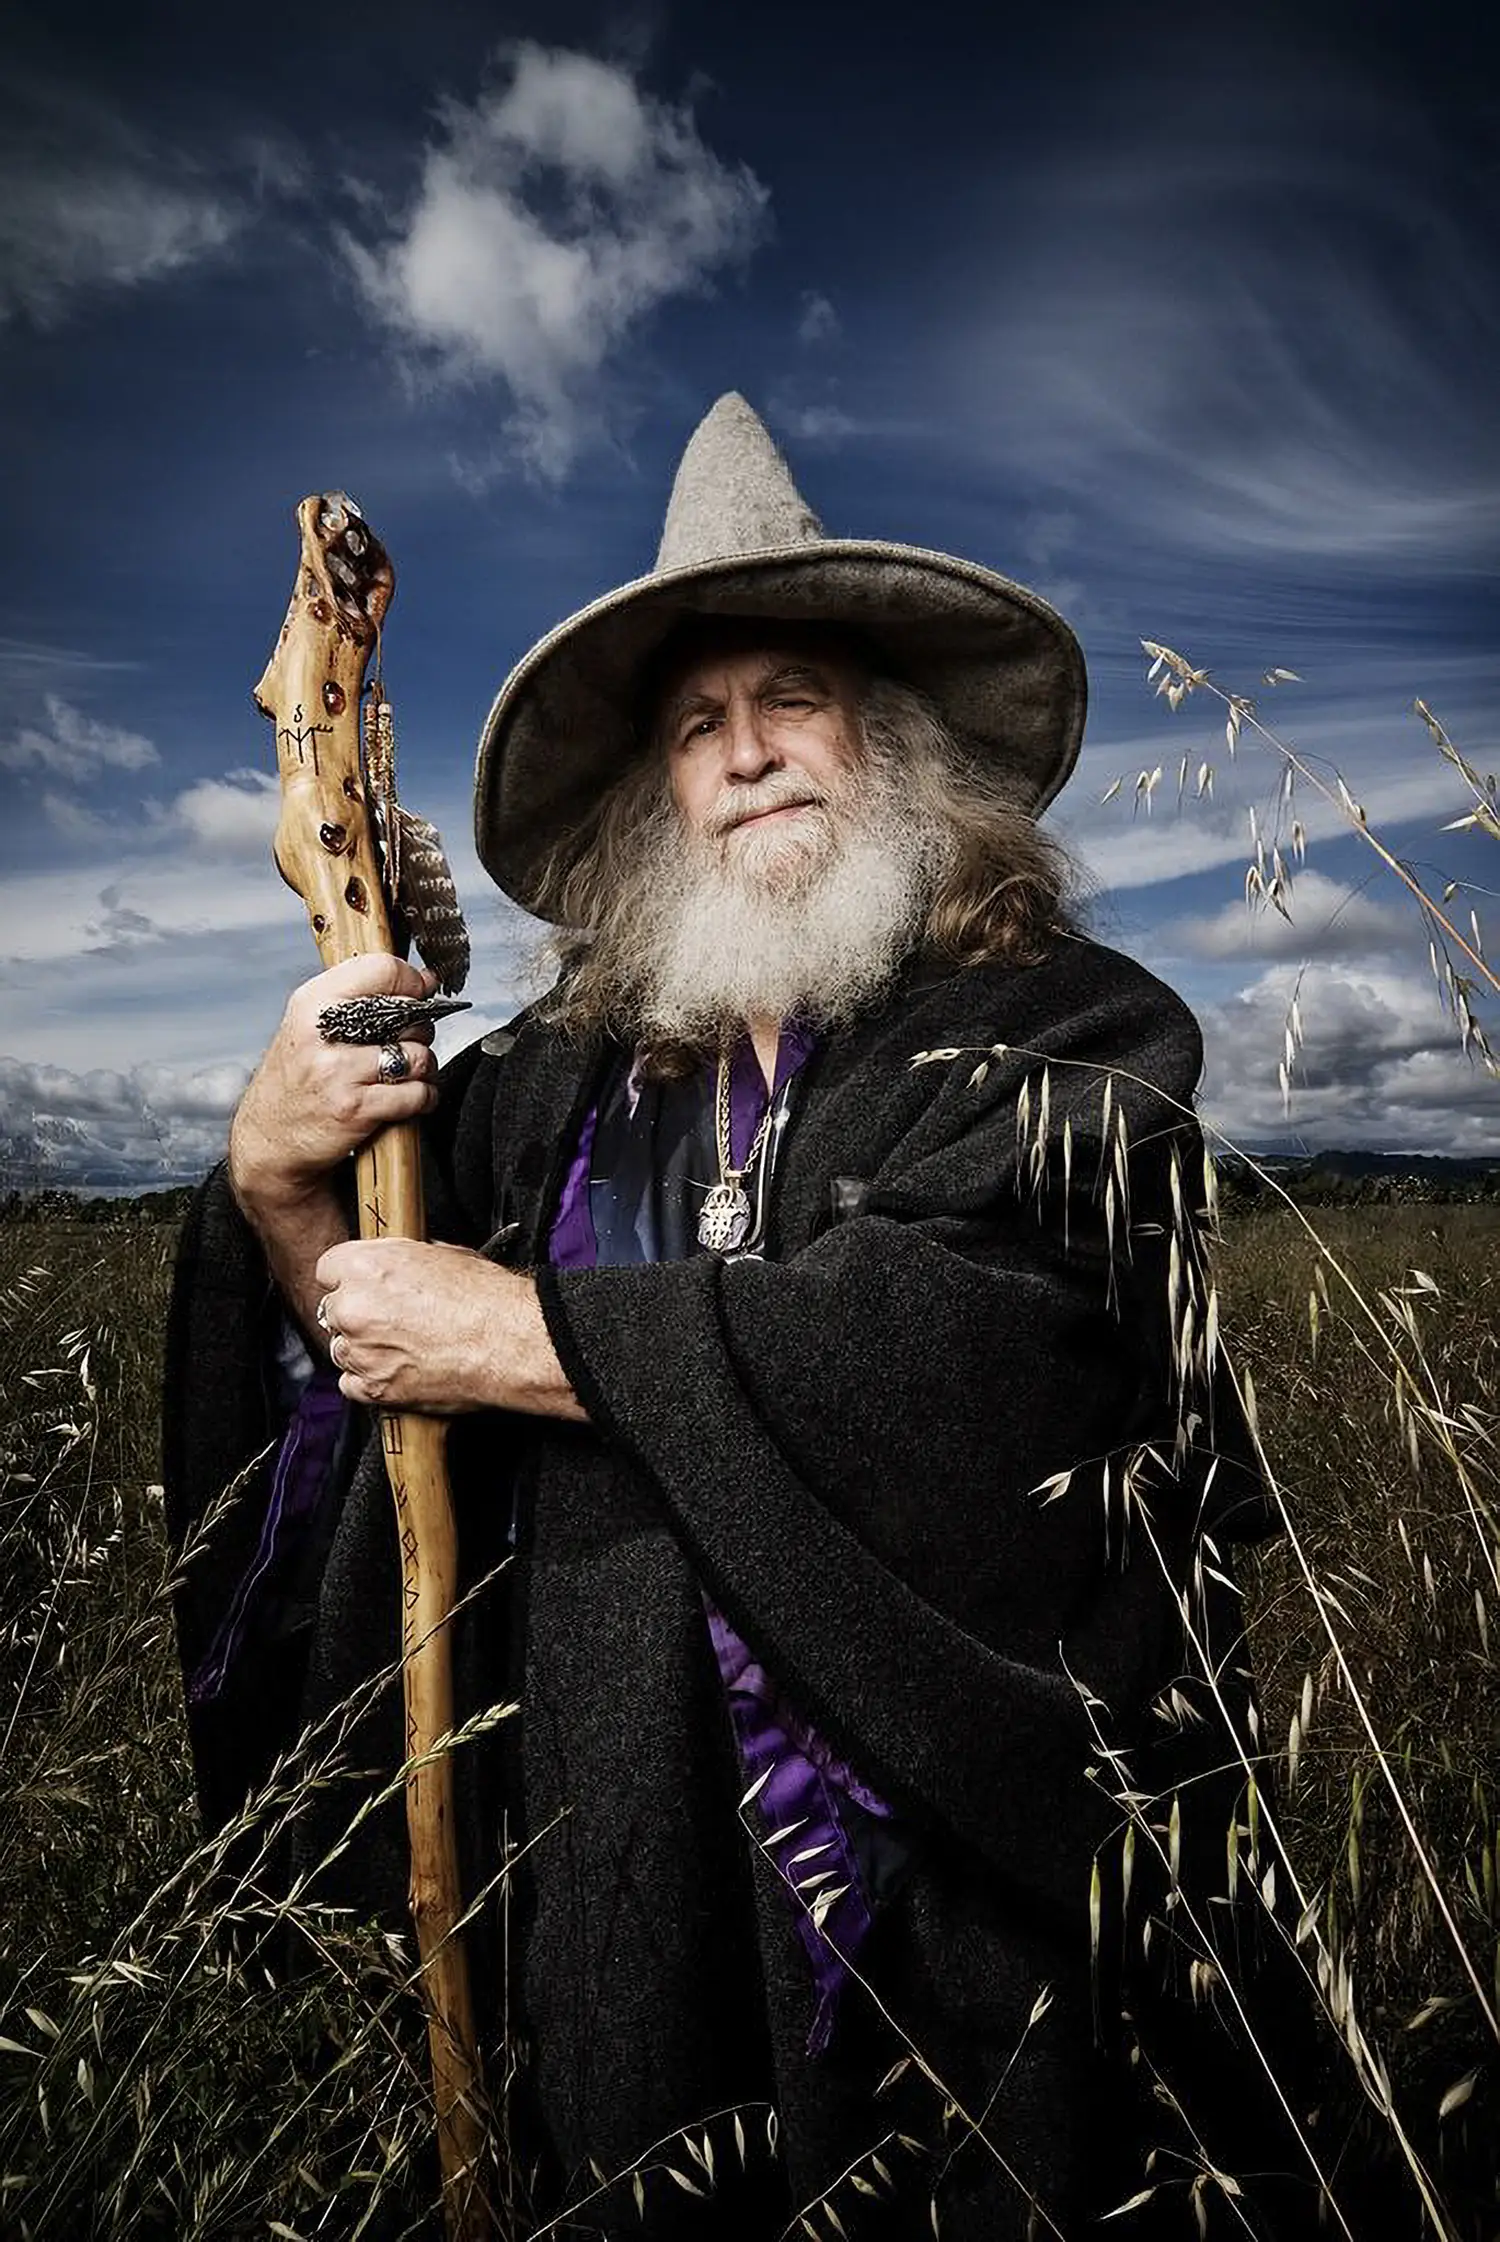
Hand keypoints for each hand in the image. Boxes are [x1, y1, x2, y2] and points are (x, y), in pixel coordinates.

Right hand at [229, 954, 439, 1214]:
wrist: (268, 1140)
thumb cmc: (296, 1080)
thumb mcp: (310, 1026)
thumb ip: (358, 999)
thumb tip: (424, 979)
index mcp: (312, 1003)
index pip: (381, 968)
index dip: (412, 980)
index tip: (421, 992)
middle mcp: (323, 1033)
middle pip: (408, 1014)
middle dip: (419, 1031)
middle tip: (404, 1045)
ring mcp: (338, 1071)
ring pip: (418, 1055)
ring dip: (424, 1068)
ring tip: (407, 1074)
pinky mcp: (355, 1108)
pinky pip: (416, 1094)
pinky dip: (424, 1097)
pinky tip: (411, 1098)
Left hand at [314, 1239, 585, 1420]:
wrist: (511, 1344)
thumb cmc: (487, 1298)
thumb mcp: (443, 1254)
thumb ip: (403, 1262)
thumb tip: (397, 1267)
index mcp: (366, 1267)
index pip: (327, 1269)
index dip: (348, 1278)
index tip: (362, 1286)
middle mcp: (355, 1308)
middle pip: (332, 1310)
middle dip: (357, 1314)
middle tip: (392, 1319)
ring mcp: (361, 1352)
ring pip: (342, 1349)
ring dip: (364, 1349)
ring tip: (404, 1347)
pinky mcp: (374, 1390)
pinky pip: (351, 1384)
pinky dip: (370, 1380)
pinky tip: (401, 1370)